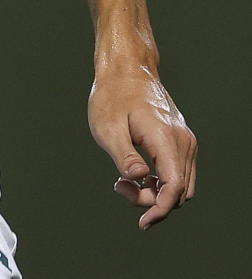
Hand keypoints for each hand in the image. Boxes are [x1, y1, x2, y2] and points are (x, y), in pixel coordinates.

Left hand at [89, 63, 196, 228]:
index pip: (175, 188)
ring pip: (181, 184)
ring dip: (156, 192)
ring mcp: (185, 141)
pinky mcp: (181, 140)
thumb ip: (123, 155)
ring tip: (124, 179)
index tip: (143, 222)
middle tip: (119, 185)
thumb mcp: (107, 126)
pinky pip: (178, 172)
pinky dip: (161, 181)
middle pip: (180, 191)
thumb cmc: (112, 95)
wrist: (126, 69)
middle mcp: (182, 142)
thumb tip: (139, 179)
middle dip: (152, 200)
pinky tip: (137, 172)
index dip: (161, 210)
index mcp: (165, 139)